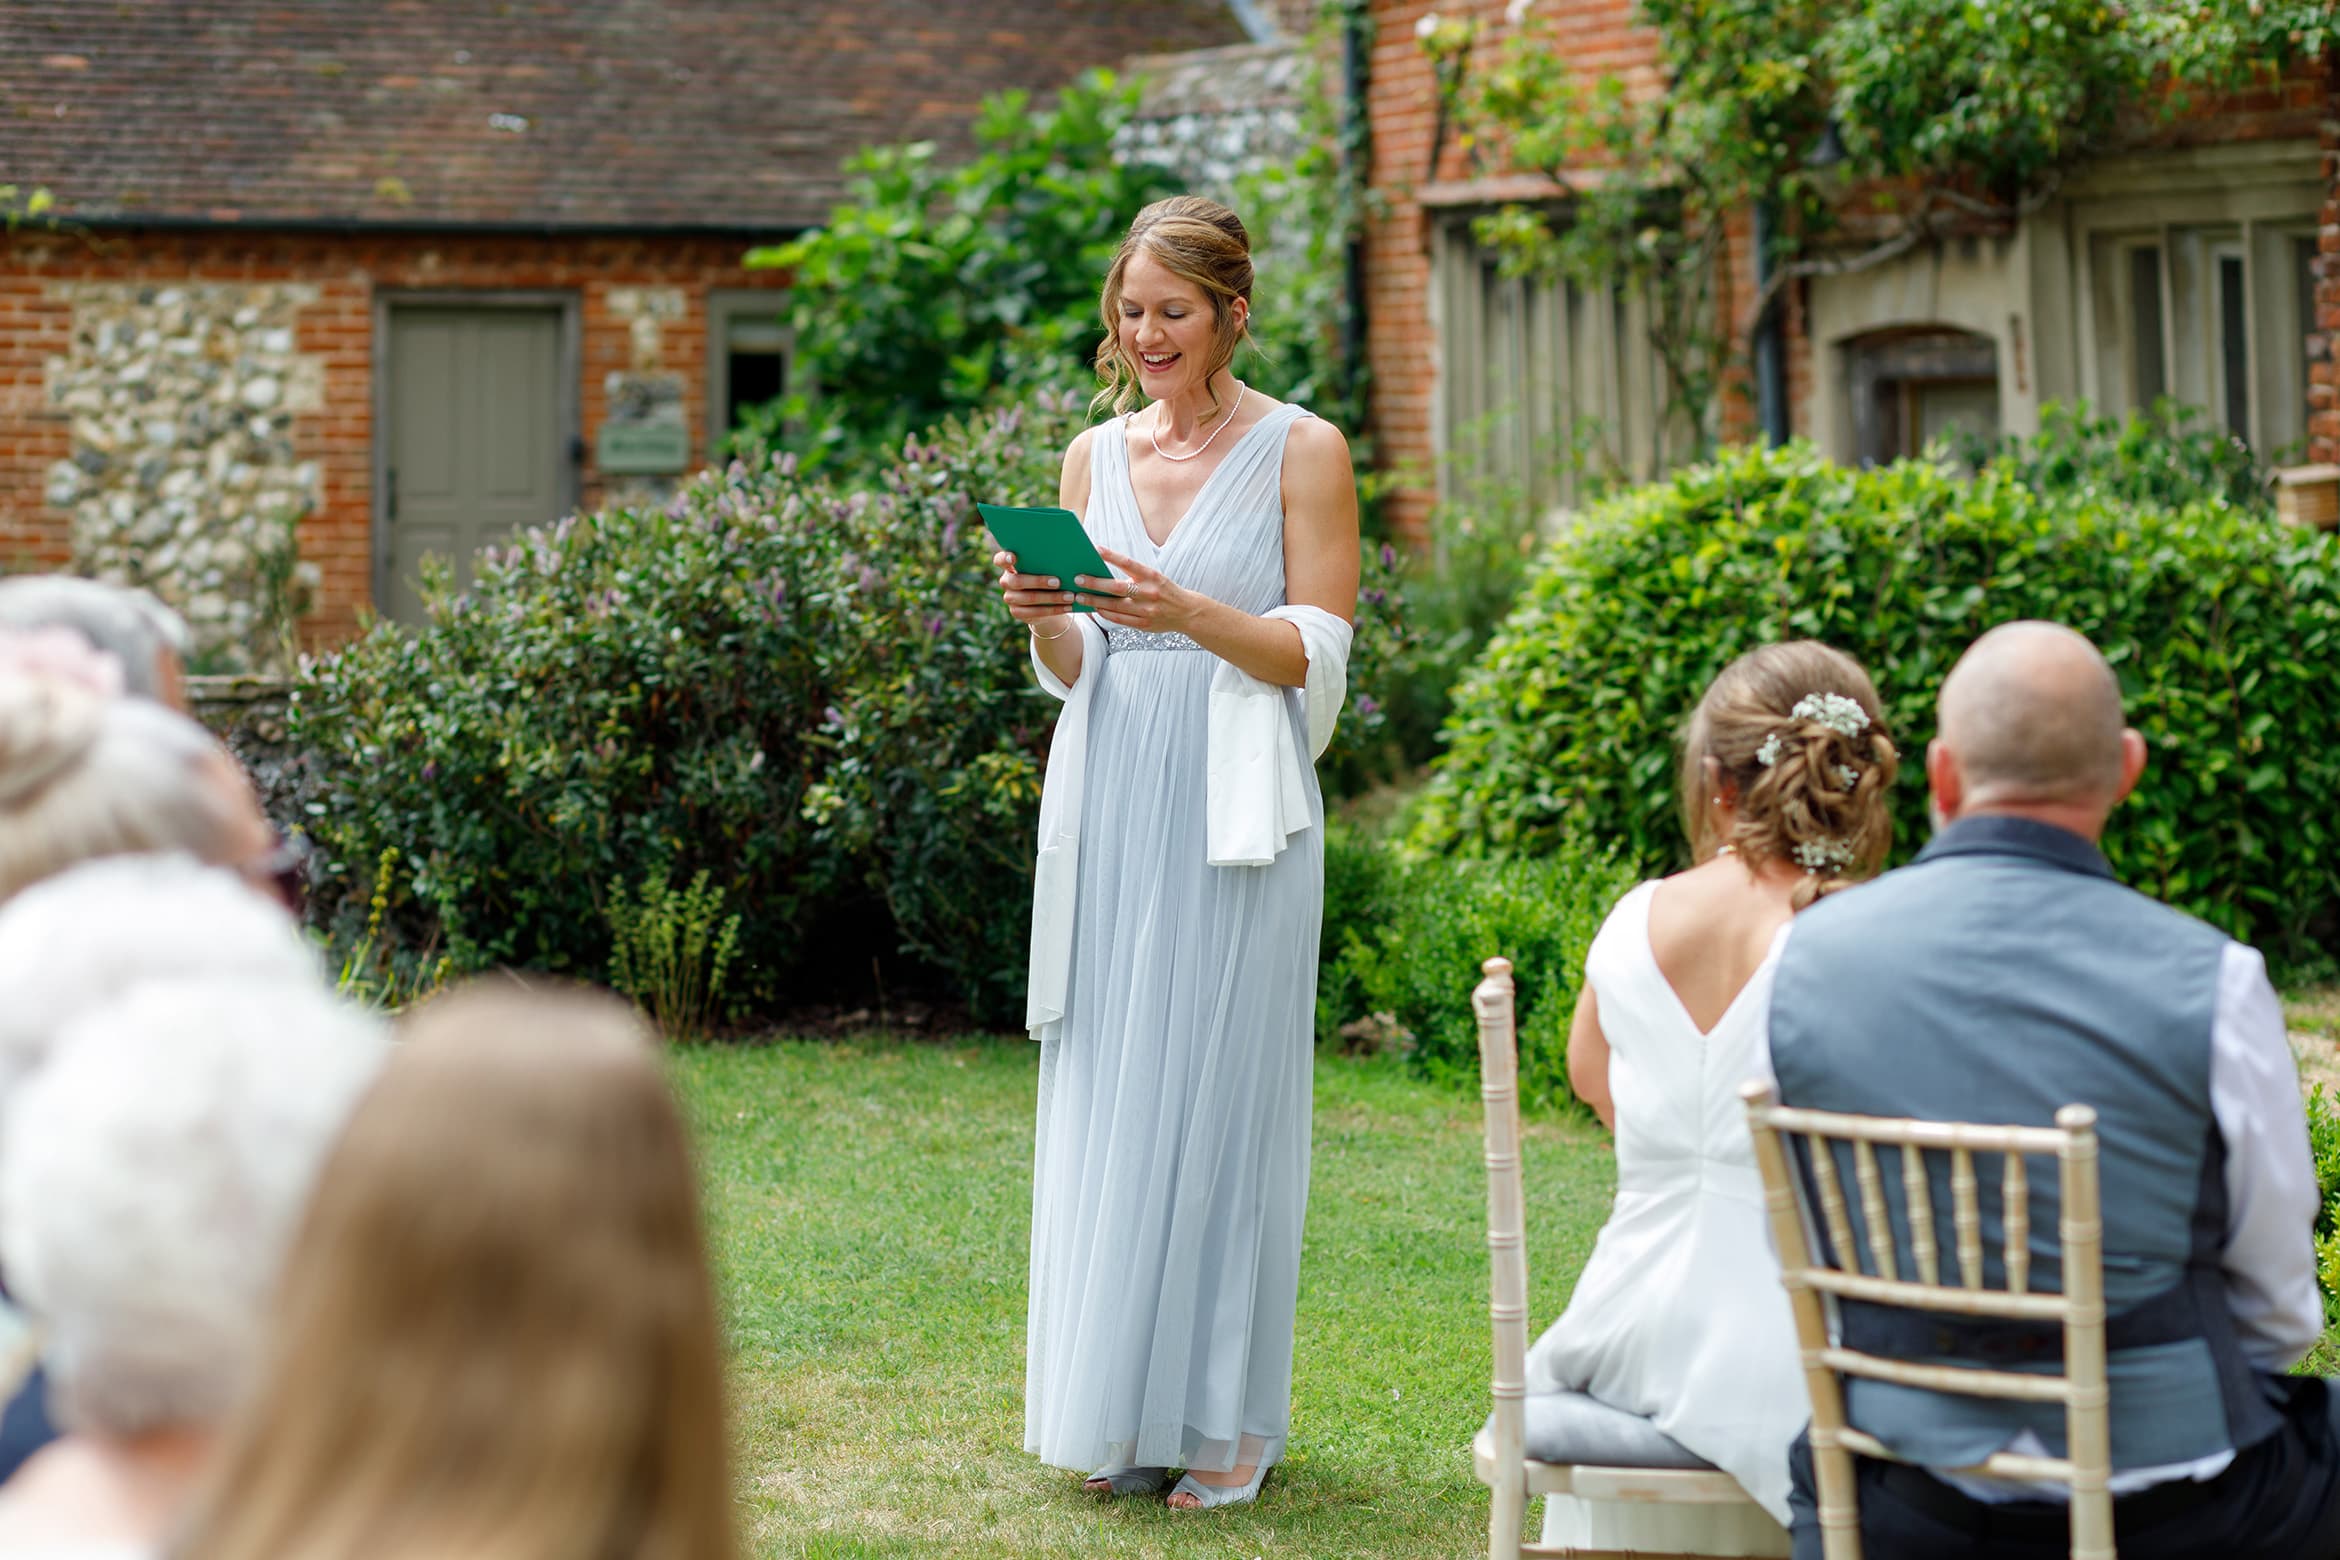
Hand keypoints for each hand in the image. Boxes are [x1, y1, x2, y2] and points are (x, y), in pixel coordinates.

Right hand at [992, 548, 1085, 627]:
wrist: (1045, 601)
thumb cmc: (1047, 575)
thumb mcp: (1046, 566)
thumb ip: (1047, 560)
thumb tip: (1066, 552)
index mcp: (1010, 566)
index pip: (1000, 559)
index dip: (1004, 558)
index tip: (1014, 557)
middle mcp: (1006, 581)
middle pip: (1017, 581)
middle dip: (1039, 581)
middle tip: (1058, 582)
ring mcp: (1010, 598)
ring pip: (1029, 598)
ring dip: (1052, 598)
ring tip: (1069, 596)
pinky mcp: (1017, 612)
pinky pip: (1035, 612)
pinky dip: (1053, 609)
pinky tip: (1067, 607)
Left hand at [1083, 549, 1204, 635]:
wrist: (1187, 612)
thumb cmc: (1165, 591)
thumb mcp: (1154, 577)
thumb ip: (1134, 576)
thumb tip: (1105, 573)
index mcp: (1152, 576)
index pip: (1129, 564)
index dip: (1112, 556)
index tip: (1096, 549)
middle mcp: (1150, 593)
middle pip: (1117, 588)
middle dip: (1095, 583)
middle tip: (1078, 579)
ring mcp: (1147, 610)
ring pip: (1115, 606)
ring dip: (1095, 601)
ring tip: (1079, 597)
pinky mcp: (1144, 624)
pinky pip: (1120, 620)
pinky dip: (1106, 614)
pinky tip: (1095, 609)